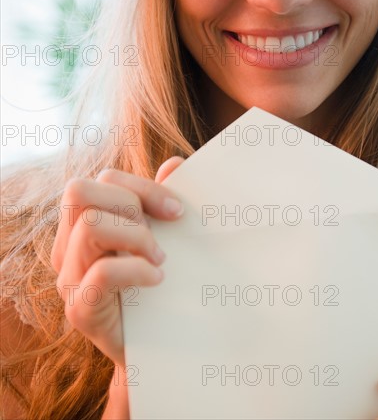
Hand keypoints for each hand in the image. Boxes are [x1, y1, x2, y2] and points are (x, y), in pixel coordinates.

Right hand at [51, 156, 185, 367]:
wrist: (159, 345)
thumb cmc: (159, 286)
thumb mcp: (163, 238)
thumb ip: (162, 202)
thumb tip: (174, 164)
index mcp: (84, 224)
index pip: (102, 179)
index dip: (144, 187)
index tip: (178, 211)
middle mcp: (68, 246)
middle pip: (81, 190)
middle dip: (132, 206)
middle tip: (160, 240)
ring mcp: (70, 278)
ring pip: (91, 224)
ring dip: (137, 237)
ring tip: (160, 261)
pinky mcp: (81, 308)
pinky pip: (101, 272)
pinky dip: (137, 269)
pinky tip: (157, 279)